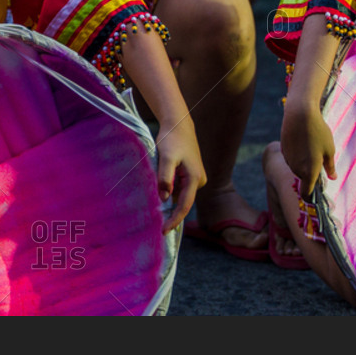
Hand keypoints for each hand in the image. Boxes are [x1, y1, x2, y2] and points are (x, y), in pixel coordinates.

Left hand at [155, 119, 204, 233]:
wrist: (178, 124)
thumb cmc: (172, 139)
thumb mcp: (166, 158)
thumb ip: (165, 178)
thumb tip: (164, 199)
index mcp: (195, 178)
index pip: (184, 205)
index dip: (174, 220)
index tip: (164, 231)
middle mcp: (199, 180)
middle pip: (183, 202)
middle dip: (171, 212)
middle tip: (157, 225)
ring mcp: (196, 177)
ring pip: (180, 195)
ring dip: (169, 201)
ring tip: (156, 207)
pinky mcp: (191, 174)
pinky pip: (180, 188)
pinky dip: (171, 192)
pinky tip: (161, 193)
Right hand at [281, 102, 336, 199]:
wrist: (299, 115)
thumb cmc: (318, 133)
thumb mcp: (329, 150)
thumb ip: (330, 167)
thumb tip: (332, 177)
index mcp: (310, 172)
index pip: (306, 194)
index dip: (311, 197)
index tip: (318, 194)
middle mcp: (296, 169)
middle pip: (303, 179)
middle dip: (311, 175)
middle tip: (321, 162)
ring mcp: (288, 160)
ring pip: (297, 168)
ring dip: (304, 164)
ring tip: (312, 148)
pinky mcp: (283, 150)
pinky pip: (292, 159)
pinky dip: (298, 156)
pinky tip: (304, 142)